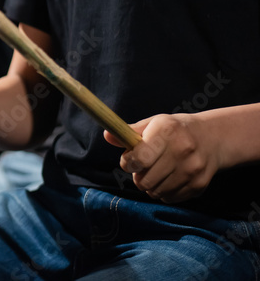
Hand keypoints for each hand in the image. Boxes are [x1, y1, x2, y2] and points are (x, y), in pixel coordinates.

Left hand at [104, 113, 219, 202]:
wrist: (213, 138)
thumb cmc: (175, 130)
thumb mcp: (153, 123)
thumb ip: (130, 132)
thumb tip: (107, 136)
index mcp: (167, 131)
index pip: (140, 158)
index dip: (128, 163)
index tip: (129, 161)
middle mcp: (182, 151)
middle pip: (145, 180)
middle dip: (138, 176)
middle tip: (142, 168)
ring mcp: (192, 170)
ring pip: (156, 192)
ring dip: (150, 185)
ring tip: (156, 172)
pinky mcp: (199, 185)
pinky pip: (170, 198)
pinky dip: (164, 192)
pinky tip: (168, 179)